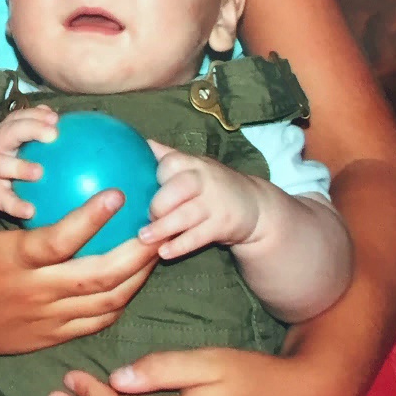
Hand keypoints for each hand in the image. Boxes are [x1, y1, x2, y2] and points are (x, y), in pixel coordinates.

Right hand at [0, 105, 59, 219]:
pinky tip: (31, 210)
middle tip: (53, 135)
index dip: (34, 114)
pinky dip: (14, 204)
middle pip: (9, 132)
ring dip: (18, 166)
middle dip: (30, 129)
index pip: (17, 118)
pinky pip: (1, 199)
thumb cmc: (5, 171)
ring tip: (39, 172)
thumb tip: (58, 122)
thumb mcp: (17, 152)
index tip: (55, 118)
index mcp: (3, 135)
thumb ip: (35, 138)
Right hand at [0, 134, 160, 366]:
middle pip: (98, 277)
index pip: (58, 241)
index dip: (90, 219)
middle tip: (157, 224)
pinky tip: (135, 277)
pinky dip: (121, 300)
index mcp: (10, 262)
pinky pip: (97, 321)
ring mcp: (47, 319)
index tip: (118, 192)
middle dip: (135, 253)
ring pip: (106, 302)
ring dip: (137, 276)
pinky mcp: (53, 336)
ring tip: (156, 247)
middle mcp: (34, 293)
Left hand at [136, 139, 267, 259]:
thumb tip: (142, 143)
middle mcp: (206, 180)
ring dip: (164, 227)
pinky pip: (198, 237)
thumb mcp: (195, 166)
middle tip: (145, 216)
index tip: (140, 187)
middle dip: (159, 203)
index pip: (172, 162)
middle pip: (180, 187)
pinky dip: (180, 246)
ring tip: (144, 237)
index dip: (157, 173)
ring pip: (187, 215)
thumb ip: (170, 157)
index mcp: (194, 164)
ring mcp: (215, 204)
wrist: (255, 206)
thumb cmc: (213, 185)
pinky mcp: (222, 226)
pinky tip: (163, 252)